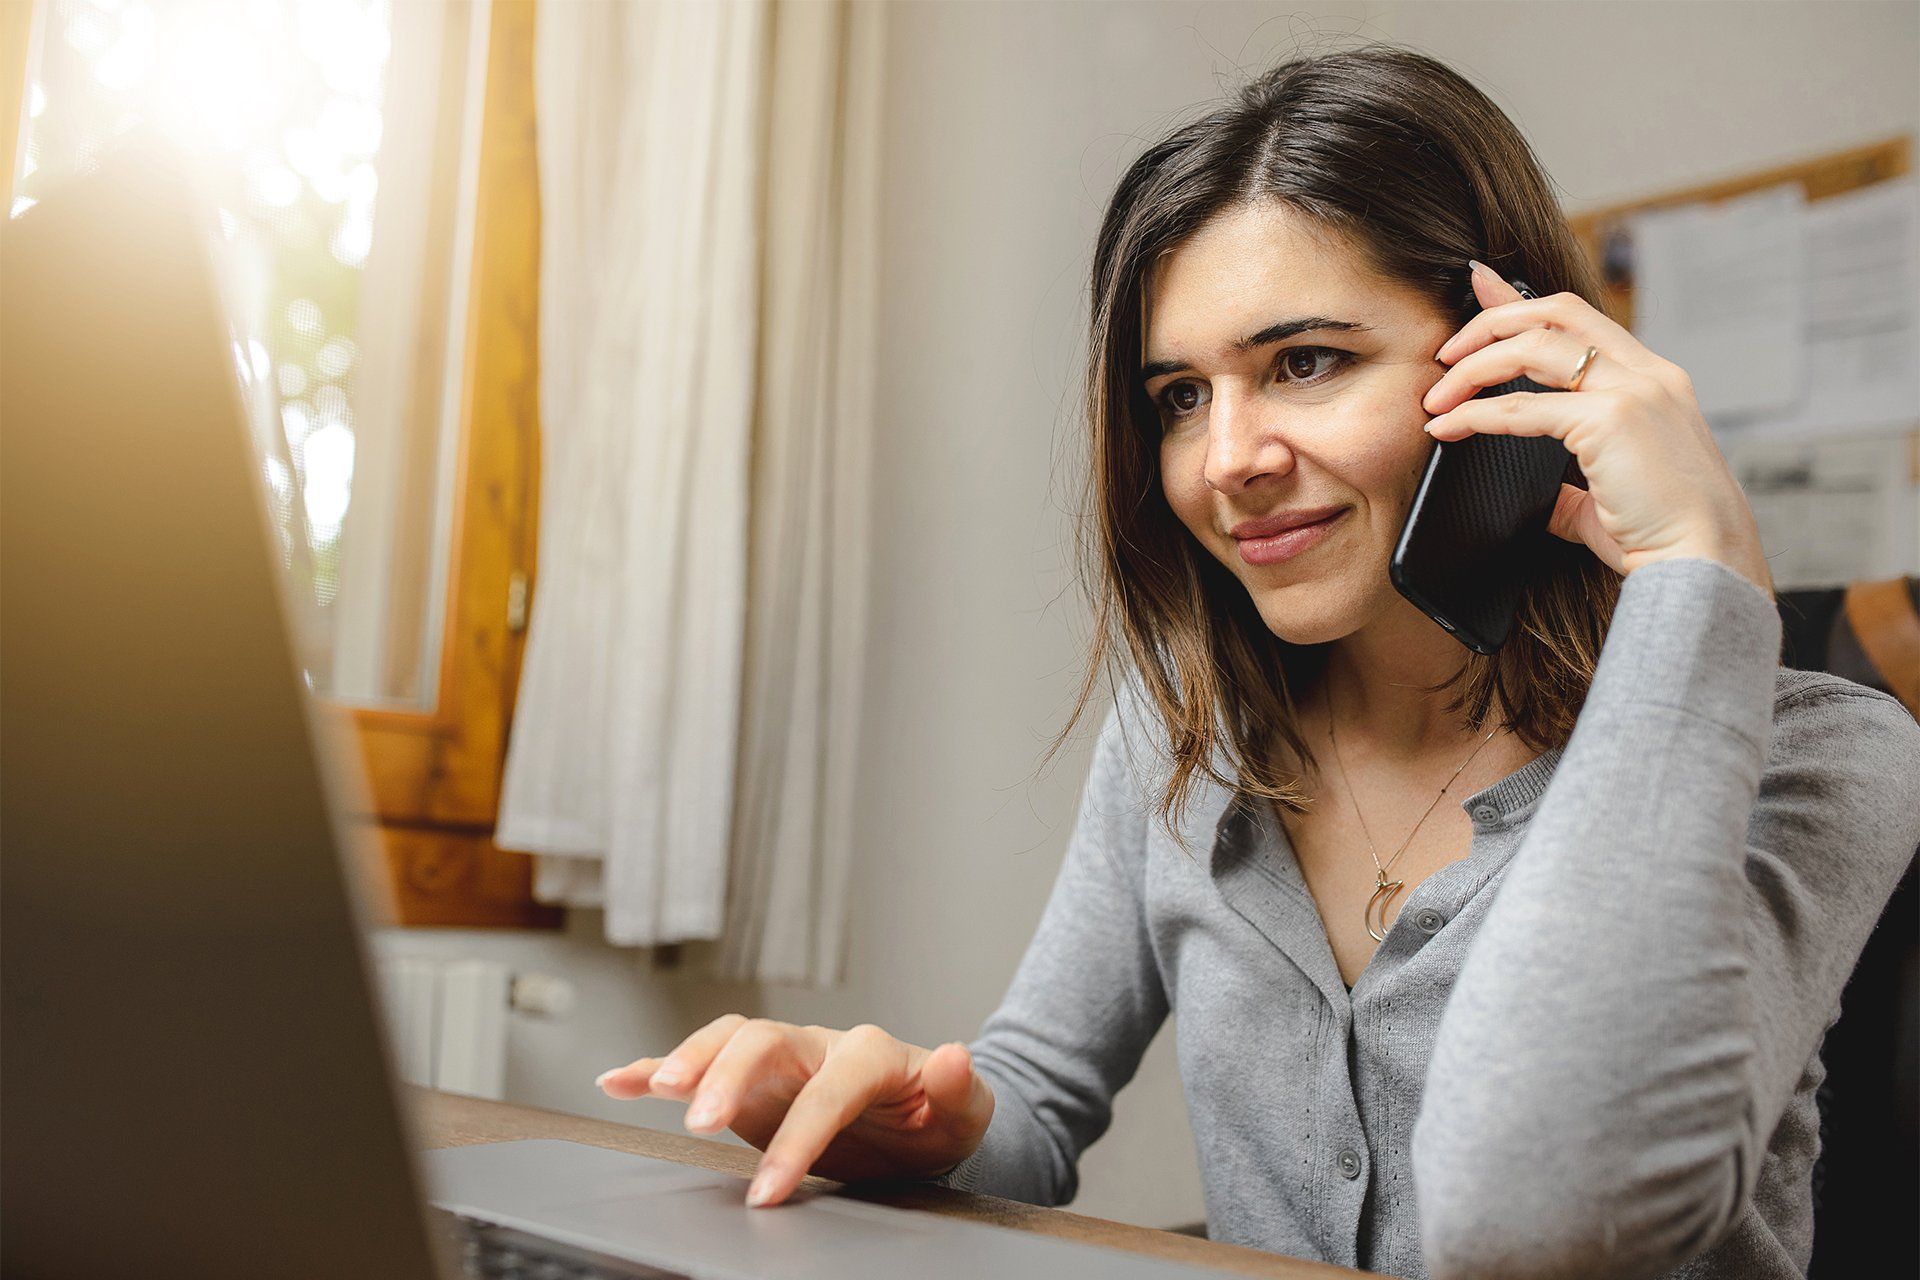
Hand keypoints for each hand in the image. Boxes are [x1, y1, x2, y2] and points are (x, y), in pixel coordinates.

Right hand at [595, 1015, 993, 1208]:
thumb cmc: (939, 1117)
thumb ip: (958, 1089)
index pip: (829, 1087)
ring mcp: (782, 1059)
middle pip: (764, 1040)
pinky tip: (619, 1078)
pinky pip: (701, 1063)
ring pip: (729, 1039)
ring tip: (656, 1087)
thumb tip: (956, 1056)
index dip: (799, 1134)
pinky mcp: (753, 1079)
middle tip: (700, 1123)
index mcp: (869, 1053)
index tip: (770, 1187)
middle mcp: (817, 1046)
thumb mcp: (965, 1111)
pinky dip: (657, 1066)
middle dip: (730, 1076)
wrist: (922, 1118)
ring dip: (691, 1060)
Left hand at [1421, 262, 1771, 594]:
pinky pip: (1523, 408)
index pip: (1579, 319)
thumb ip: (1575, 487)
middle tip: (1445, 353)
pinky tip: (1448, 426)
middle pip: (1555, 313)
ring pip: (1533, 347)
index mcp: (1655, 381)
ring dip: (1474, 367)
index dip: (1522, 299)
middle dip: (1490, 322)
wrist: (1706, 564)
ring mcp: (1634, 391)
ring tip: (1438, 396)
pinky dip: (1475, 414)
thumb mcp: (1614, 498)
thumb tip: (1543, 496)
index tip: (1481, 284)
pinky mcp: (1612, 421)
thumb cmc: (1667, 537)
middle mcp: (1648, 374)